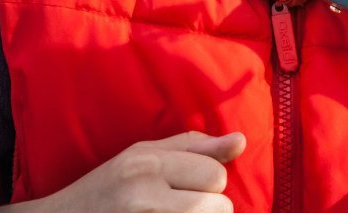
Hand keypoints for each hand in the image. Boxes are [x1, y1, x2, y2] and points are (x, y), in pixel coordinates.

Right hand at [0, 131, 245, 212]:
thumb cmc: (106, 188)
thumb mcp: (143, 156)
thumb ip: (194, 147)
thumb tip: (241, 140)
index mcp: (146, 164)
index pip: (216, 175)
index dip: (210, 183)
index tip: (190, 186)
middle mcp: (143, 194)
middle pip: (218, 204)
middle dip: (208, 206)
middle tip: (178, 205)